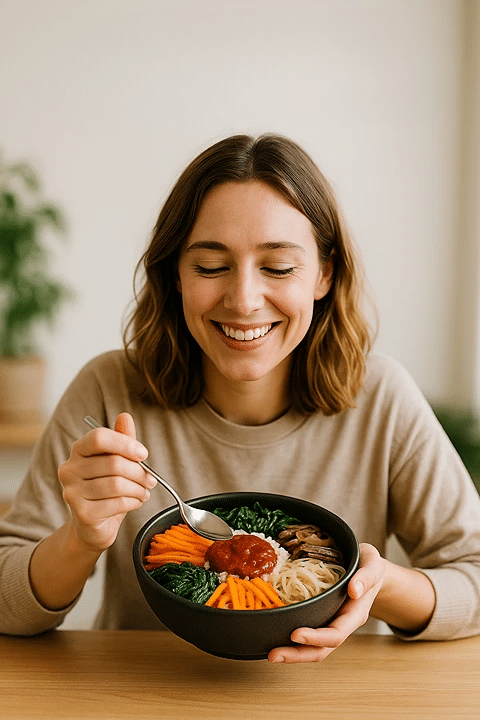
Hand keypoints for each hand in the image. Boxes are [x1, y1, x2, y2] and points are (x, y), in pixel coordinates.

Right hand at [58, 413, 154, 551]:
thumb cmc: (107, 489)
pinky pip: (117, 503)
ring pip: (117, 484)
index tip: (143, 454)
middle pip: (113, 463)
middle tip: (151, 480)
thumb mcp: (116, 461)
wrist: (93, 526)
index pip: (99, 438)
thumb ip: (122, 440)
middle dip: (139, 472)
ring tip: (144, 492)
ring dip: (138, 489)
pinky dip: (134, 502)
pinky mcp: (82, 513)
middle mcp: (69, 469)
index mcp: (78, 450)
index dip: (125, 444)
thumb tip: (125, 416)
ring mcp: (72, 492)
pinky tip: (136, 502)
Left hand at [268, 543, 384, 663]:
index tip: (295, 634)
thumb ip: (367, 576)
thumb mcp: (373, 563)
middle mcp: (342, 623)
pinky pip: (307, 632)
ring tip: (270, 654)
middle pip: (321, 649)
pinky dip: (291, 640)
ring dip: (292, 653)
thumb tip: (355, 590)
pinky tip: (274, 636)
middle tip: (273, 654)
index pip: (336, 634)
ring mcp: (330, 623)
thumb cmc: (368, 564)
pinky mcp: (320, 617)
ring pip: (312, 647)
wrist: (368, 569)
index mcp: (355, 614)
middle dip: (297, 654)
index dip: (316, 638)